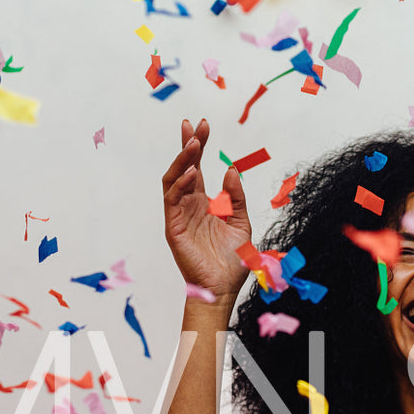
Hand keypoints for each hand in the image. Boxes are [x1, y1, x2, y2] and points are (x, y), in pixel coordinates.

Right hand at [161, 118, 252, 298]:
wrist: (222, 288)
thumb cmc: (232, 261)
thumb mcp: (241, 223)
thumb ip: (236, 198)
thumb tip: (230, 170)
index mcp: (204, 202)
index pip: (197, 167)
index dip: (199, 146)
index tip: (204, 125)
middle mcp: (189, 205)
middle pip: (183, 167)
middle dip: (188, 144)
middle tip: (194, 125)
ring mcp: (179, 215)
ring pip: (173, 179)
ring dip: (182, 160)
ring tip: (193, 144)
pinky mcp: (174, 227)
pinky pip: (172, 199)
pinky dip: (180, 184)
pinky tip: (192, 173)